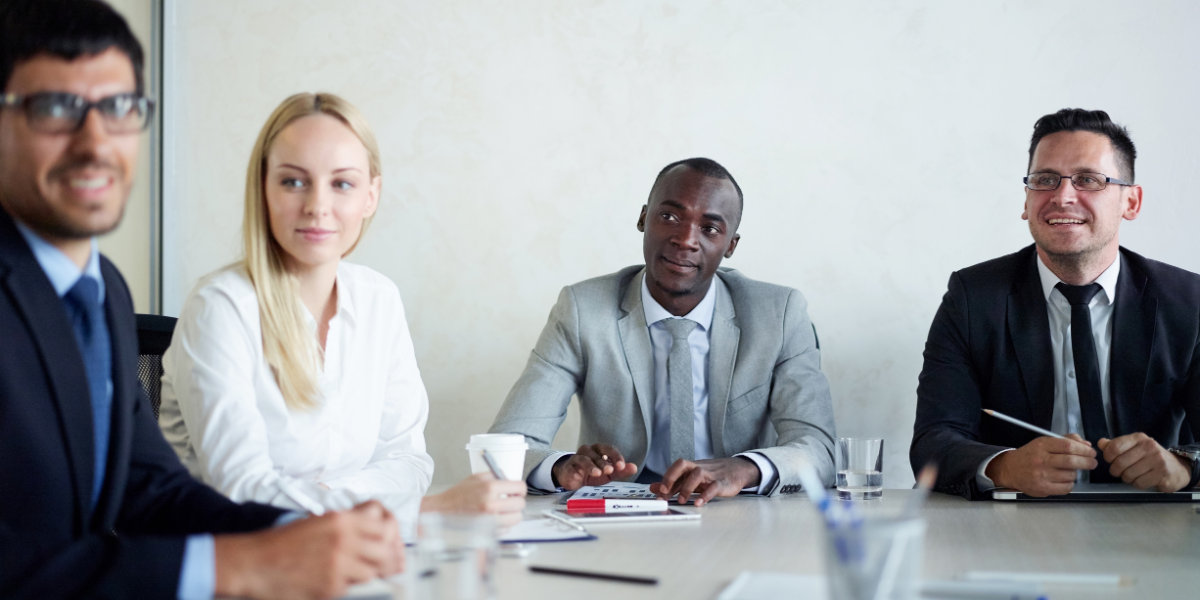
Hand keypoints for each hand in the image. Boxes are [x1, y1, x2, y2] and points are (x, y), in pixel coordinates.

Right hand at [214, 501, 403, 599]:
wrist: (253, 563)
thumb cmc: (283, 543)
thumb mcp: (318, 523)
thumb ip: (349, 526)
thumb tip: (379, 535)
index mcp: (341, 520)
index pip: (384, 526)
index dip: (390, 537)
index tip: (388, 544)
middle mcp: (343, 539)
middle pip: (386, 551)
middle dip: (386, 559)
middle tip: (381, 565)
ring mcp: (338, 564)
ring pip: (373, 572)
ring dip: (367, 575)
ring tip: (352, 574)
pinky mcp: (330, 586)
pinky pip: (351, 588)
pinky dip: (346, 587)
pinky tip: (331, 582)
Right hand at [420, 473, 527, 526]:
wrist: (442, 510)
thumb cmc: (458, 494)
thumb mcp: (476, 477)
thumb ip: (496, 475)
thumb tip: (511, 480)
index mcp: (490, 487)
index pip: (520, 488)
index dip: (520, 489)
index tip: (517, 491)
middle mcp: (491, 504)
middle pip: (520, 504)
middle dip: (516, 501)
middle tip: (509, 500)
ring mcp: (490, 520)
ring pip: (516, 518)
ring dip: (511, 514)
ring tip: (501, 510)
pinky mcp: (488, 532)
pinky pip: (506, 528)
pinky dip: (503, 524)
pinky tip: (493, 519)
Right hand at [552, 444, 637, 489]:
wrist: (572, 478)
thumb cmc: (591, 473)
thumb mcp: (608, 474)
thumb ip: (620, 471)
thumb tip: (634, 468)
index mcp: (600, 450)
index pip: (609, 449)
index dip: (616, 457)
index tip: (622, 466)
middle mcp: (588, 451)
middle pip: (597, 454)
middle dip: (605, 463)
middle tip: (610, 471)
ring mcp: (577, 458)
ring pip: (585, 459)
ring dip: (592, 466)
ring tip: (598, 474)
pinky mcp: (569, 467)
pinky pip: (572, 467)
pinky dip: (577, 471)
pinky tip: (580, 476)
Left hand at [650, 457, 760, 506]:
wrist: (738, 470)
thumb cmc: (712, 474)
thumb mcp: (691, 478)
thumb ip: (673, 484)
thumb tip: (653, 488)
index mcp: (690, 467)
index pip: (674, 470)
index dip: (665, 481)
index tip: (658, 493)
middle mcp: (698, 468)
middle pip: (682, 465)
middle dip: (671, 477)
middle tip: (665, 492)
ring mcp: (710, 474)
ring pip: (697, 475)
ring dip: (687, 488)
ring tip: (681, 500)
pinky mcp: (722, 483)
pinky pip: (713, 487)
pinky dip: (705, 495)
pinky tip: (699, 503)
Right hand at [986, 434, 1096, 496]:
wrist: (1010, 470)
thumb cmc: (1030, 455)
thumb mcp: (1044, 442)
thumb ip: (1065, 440)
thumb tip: (1086, 444)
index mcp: (1042, 445)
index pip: (1068, 445)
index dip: (1084, 449)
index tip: (1091, 452)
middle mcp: (1041, 460)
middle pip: (1071, 461)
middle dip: (1087, 462)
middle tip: (1093, 463)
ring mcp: (1041, 475)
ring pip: (1070, 475)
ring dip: (1075, 473)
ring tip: (1070, 470)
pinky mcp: (1043, 488)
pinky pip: (1066, 487)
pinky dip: (1070, 483)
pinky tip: (1065, 479)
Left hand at [1099, 433, 1191, 491]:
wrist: (1177, 468)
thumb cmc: (1150, 457)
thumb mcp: (1134, 447)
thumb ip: (1116, 445)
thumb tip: (1101, 443)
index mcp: (1139, 438)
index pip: (1114, 447)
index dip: (1108, 457)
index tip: (1111, 460)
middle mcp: (1149, 447)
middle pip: (1119, 463)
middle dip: (1116, 471)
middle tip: (1120, 472)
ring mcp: (1157, 460)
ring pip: (1128, 475)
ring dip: (1127, 478)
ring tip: (1134, 475)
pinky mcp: (1162, 474)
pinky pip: (1139, 483)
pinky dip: (1137, 484)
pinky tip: (1143, 479)